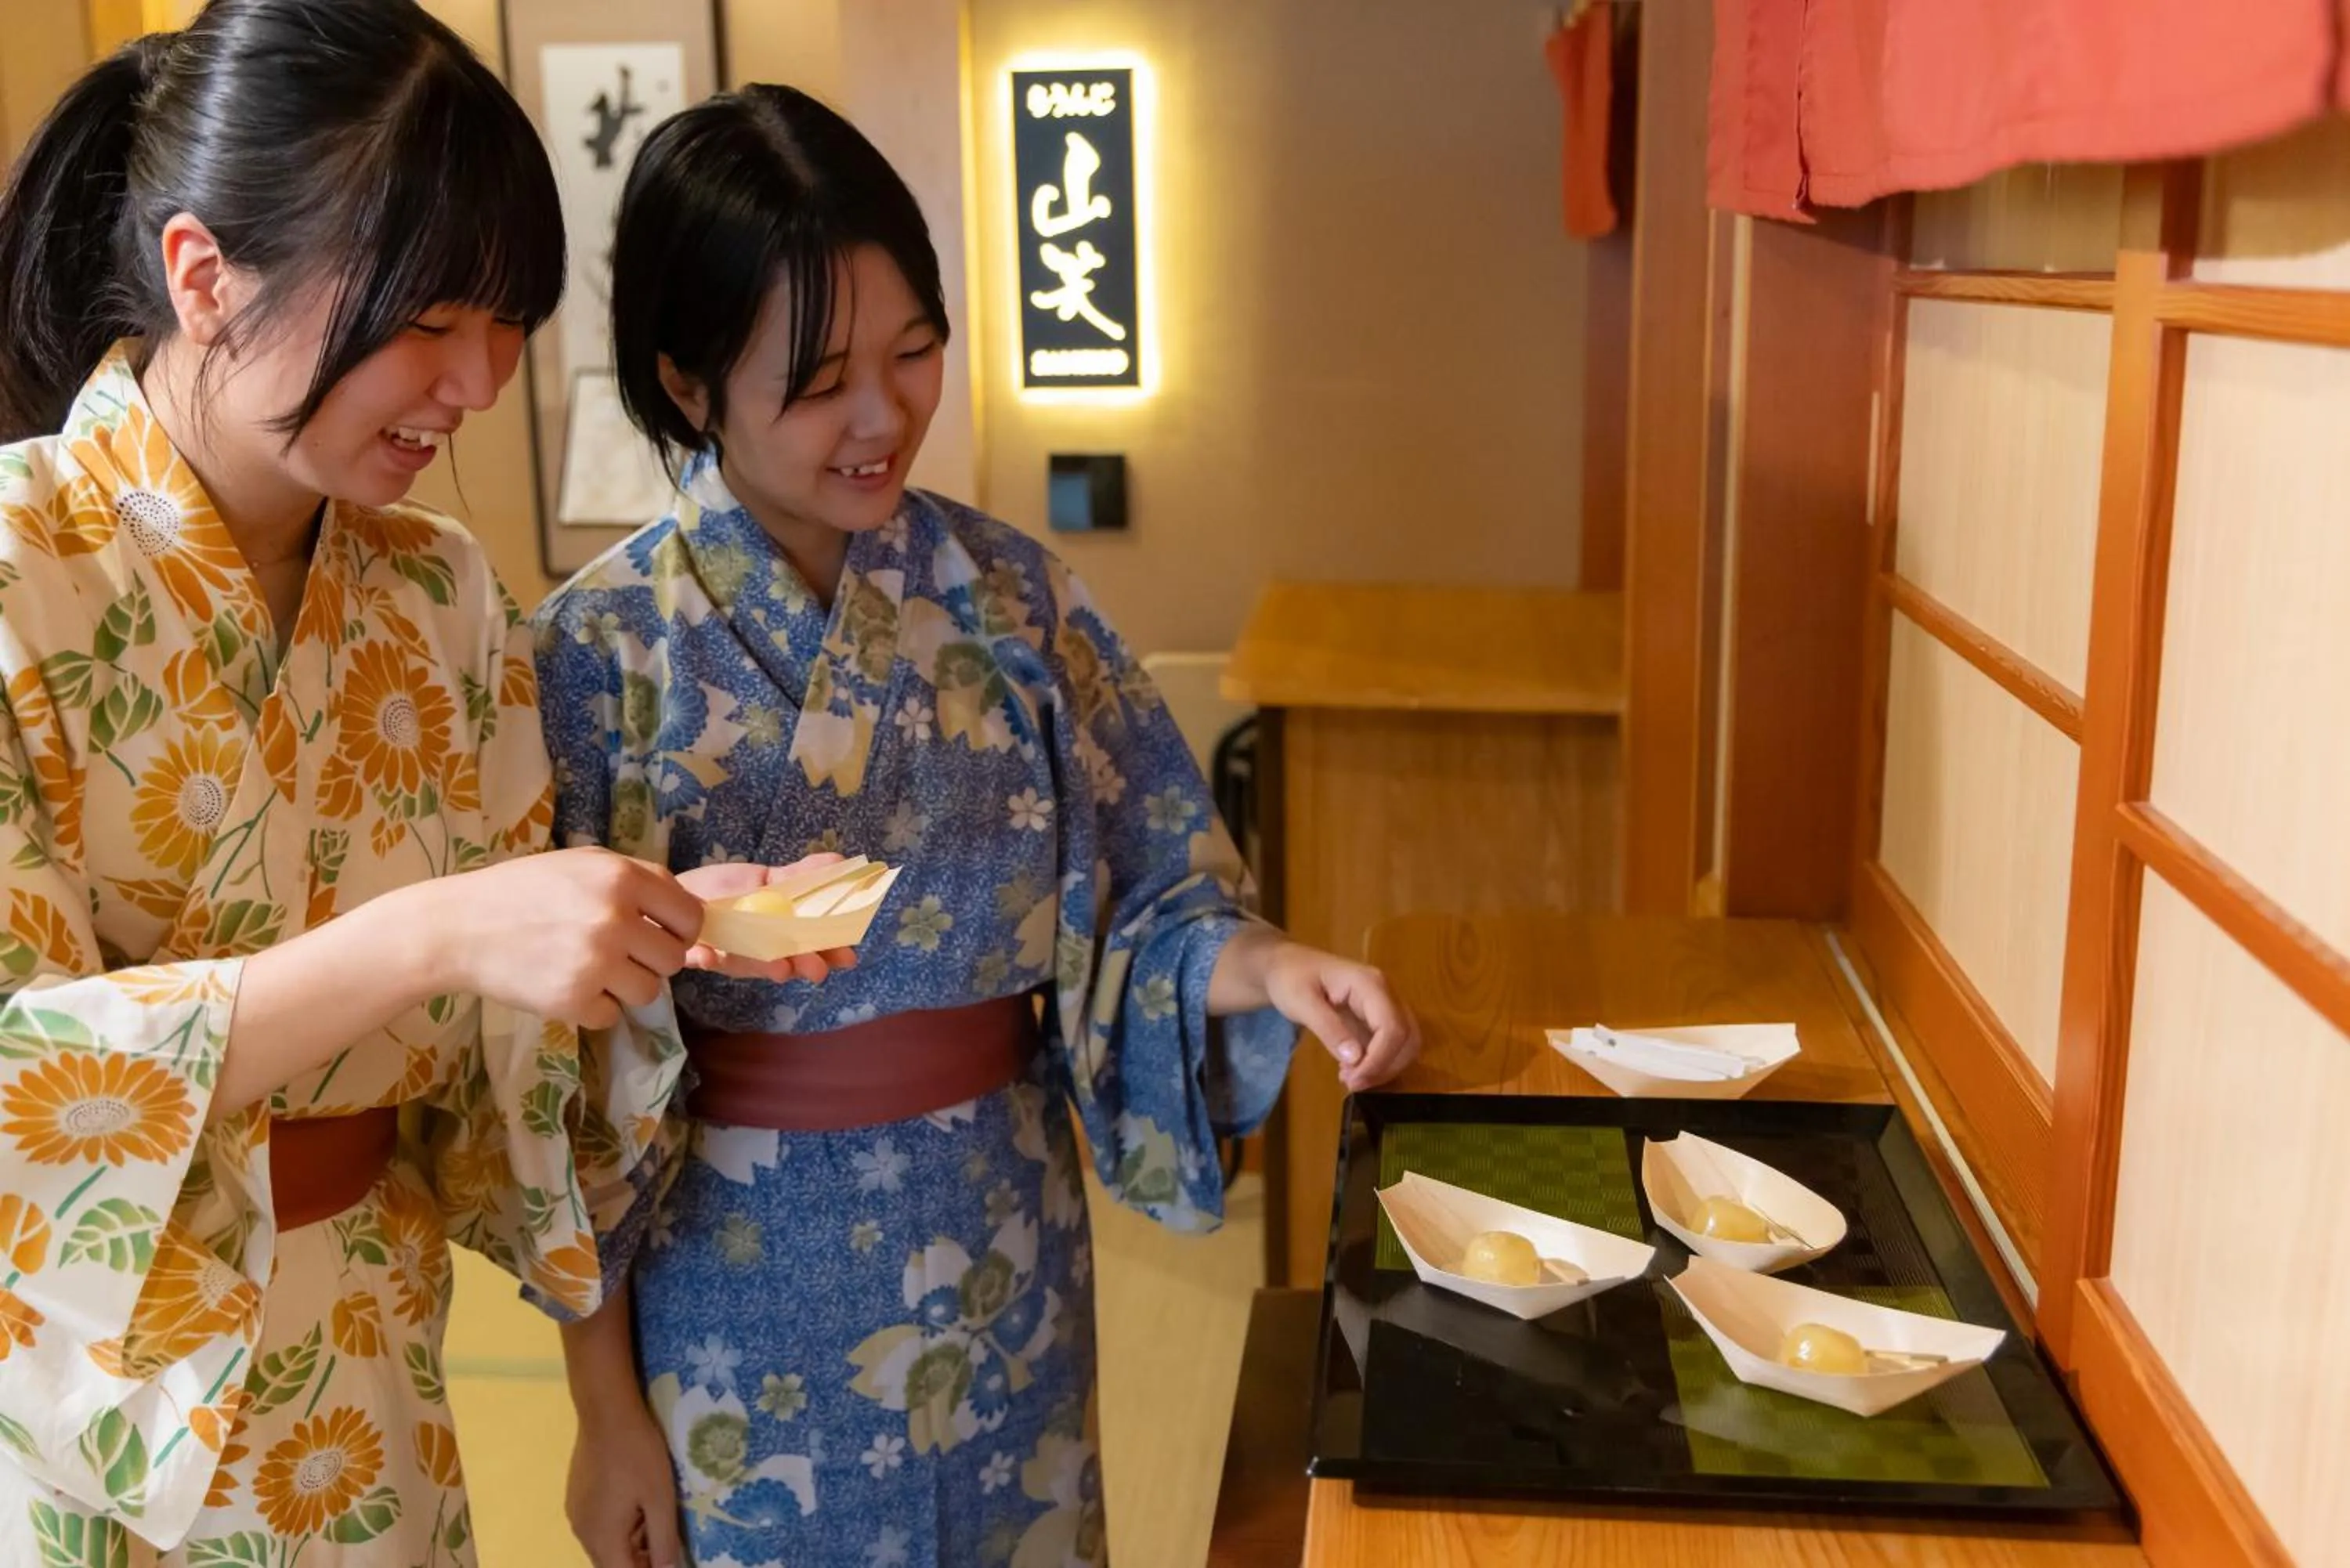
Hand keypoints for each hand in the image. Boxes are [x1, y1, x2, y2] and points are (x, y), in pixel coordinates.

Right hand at [423, 848, 703, 1029]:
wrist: (460, 927)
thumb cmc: (524, 890)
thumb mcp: (584, 864)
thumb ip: (639, 881)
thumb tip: (692, 916)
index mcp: (622, 879)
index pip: (690, 916)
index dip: (681, 930)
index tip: (662, 934)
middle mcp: (615, 920)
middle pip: (673, 960)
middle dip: (651, 960)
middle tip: (617, 953)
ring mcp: (595, 963)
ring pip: (649, 992)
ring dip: (624, 987)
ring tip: (588, 968)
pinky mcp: (574, 1000)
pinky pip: (612, 1016)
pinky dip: (593, 1007)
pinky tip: (565, 984)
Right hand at [565, 1390, 682, 1567]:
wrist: (607, 1413)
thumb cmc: (638, 1456)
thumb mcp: (660, 1499)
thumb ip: (663, 1541)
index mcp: (602, 1538)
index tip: (667, 1561)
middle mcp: (583, 1533)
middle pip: (611, 1563)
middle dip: (638, 1562)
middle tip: (665, 1546)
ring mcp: (576, 1514)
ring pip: (604, 1545)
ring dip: (629, 1544)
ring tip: (656, 1523)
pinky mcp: (576, 1497)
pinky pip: (597, 1526)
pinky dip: (618, 1528)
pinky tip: (637, 1506)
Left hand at [676, 854, 860, 983]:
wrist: (681, 892)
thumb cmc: (726, 888)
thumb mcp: (766, 878)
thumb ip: (802, 875)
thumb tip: (841, 862)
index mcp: (782, 932)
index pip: (813, 945)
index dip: (831, 952)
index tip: (847, 957)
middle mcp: (761, 950)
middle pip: (789, 962)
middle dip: (804, 966)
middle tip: (818, 969)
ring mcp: (733, 956)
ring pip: (753, 967)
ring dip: (767, 969)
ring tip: (781, 969)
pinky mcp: (703, 957)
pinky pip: (706, 960)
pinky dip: (709, 959)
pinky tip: (707, 955)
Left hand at [1262, 942, 1420, 1092]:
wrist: (1286, 965)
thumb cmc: (1290, 978)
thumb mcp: (1301, 1003)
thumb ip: (1328, 1029)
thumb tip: (1356, 1059)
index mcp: (1369, 984)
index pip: (1391, 1027)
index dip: (1379, 1060)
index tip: (1354, 1080)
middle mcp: (1386, 993)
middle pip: (1407, 1037)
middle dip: (1384, 1067)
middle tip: (1351, 1083)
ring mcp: (1385, 1004)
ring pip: (1406, 1043)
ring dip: (1384, 1067)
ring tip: (1350, 1077)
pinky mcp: (1379, 1017)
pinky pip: (1392, 1044)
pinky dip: (1379, 1062)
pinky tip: (1352, 1069)